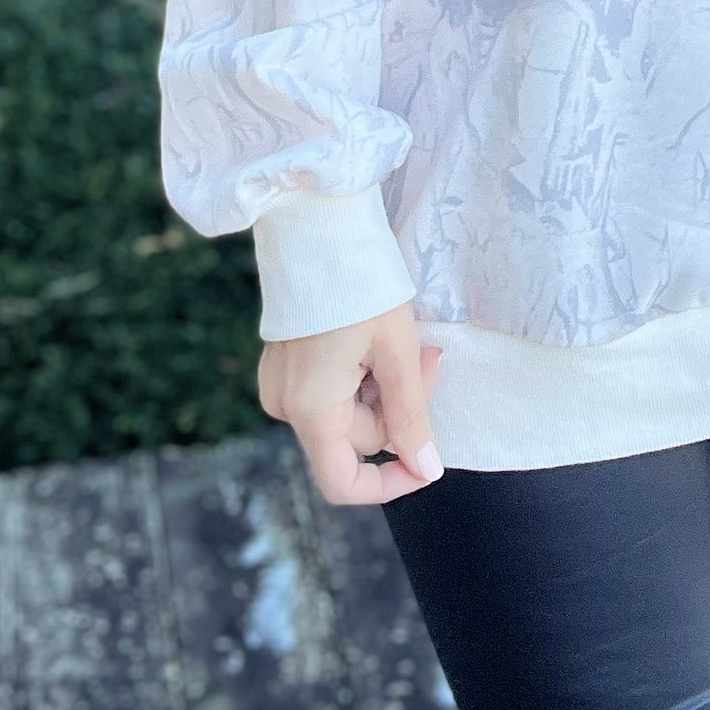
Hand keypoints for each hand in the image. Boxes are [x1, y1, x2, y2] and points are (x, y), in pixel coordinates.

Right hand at [258, 302, 445, 505]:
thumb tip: (427, 470)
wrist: (317, 226)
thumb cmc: (361, 286)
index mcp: (310, 408)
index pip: (343, 482)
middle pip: (358, 437)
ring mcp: (280, 385)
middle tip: (429, 356)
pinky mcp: (284, 365)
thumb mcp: (398, 351)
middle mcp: (285, 405)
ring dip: (384, 387)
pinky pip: (331, 392)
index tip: (428, 463)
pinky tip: (374, 341)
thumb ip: (412, 415)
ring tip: (404, 341)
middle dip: (400, 406)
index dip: (390, 484)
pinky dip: (361, 376)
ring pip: (348, 413)